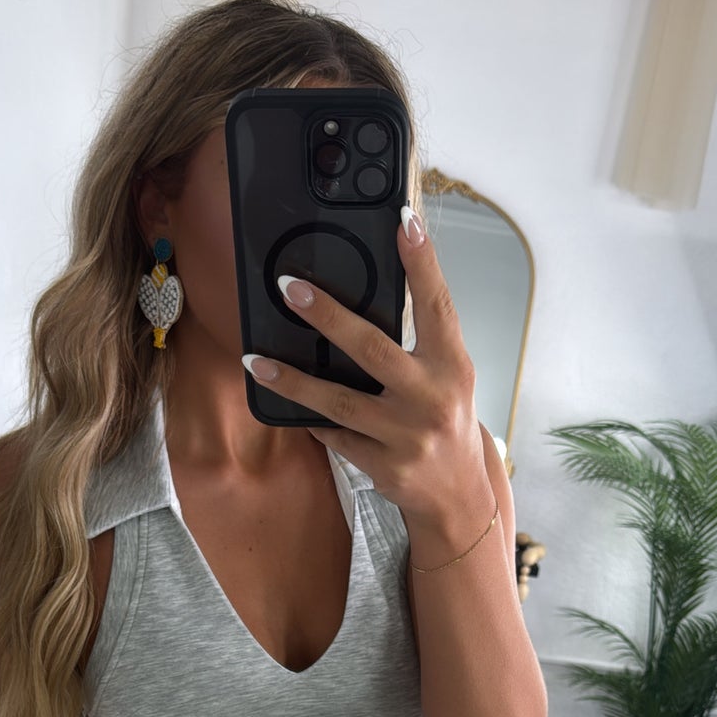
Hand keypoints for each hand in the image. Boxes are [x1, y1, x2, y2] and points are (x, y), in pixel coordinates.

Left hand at [241, 207, 486, 522]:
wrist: (459, 495)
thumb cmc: (446, 422)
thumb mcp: (447, 378)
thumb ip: (417, 344)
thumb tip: (361, 300)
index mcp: (453, 365)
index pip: (437, 305)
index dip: (422, 262)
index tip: (403, 221)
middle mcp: (432, 398)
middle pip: (373, 349)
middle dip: (328, 316)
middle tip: (291, 287)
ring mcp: (406, 436)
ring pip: (338, 403)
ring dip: (293, 381)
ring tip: (257, 361)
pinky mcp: (384, 466)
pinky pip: (336, 437)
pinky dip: (314, 420)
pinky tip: (295, 409)